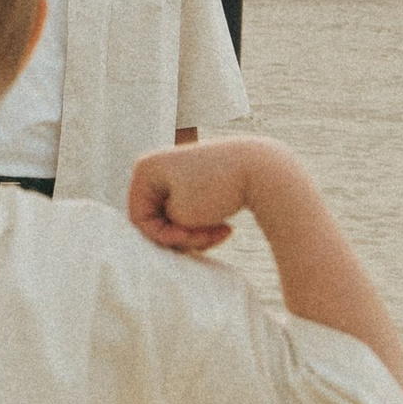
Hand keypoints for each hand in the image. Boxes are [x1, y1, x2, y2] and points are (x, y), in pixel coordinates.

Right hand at [128, 137, 253, 255]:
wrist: (263, 169)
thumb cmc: (218, 191)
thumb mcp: (180, 216)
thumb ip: (163, 226)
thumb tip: (164, 225)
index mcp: (145, 168)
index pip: (139, 218)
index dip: (162, 236)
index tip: (190, 239)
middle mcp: (159, 165)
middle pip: (160, 218)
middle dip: (185, 236)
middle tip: (210, 238)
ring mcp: (180, 171)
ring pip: (178, 218)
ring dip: (198, 234)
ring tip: (222, 233)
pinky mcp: (200, 179)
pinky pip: (193, 211)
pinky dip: (207, 224)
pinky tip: (227, 228)